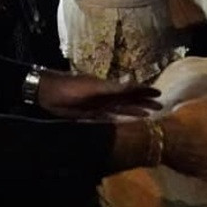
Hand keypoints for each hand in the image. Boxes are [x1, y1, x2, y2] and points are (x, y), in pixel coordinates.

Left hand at [37, 70, 161, 118]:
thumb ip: (114, 88)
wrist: (46, 93)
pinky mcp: (90, 114)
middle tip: (160, 107)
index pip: (132, 90)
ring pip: (122, 108)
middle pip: (130, 100)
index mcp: (110, 88)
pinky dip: (120, 119)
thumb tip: (133, 84)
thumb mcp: (94, 88)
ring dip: (135, 111)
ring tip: (148, 114)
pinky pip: (110, 117)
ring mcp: (99, 105)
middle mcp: (107, 97)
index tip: (159, 93)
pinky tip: (126, 121)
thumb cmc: (70, 88)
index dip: (146, 91)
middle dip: (144, 102)